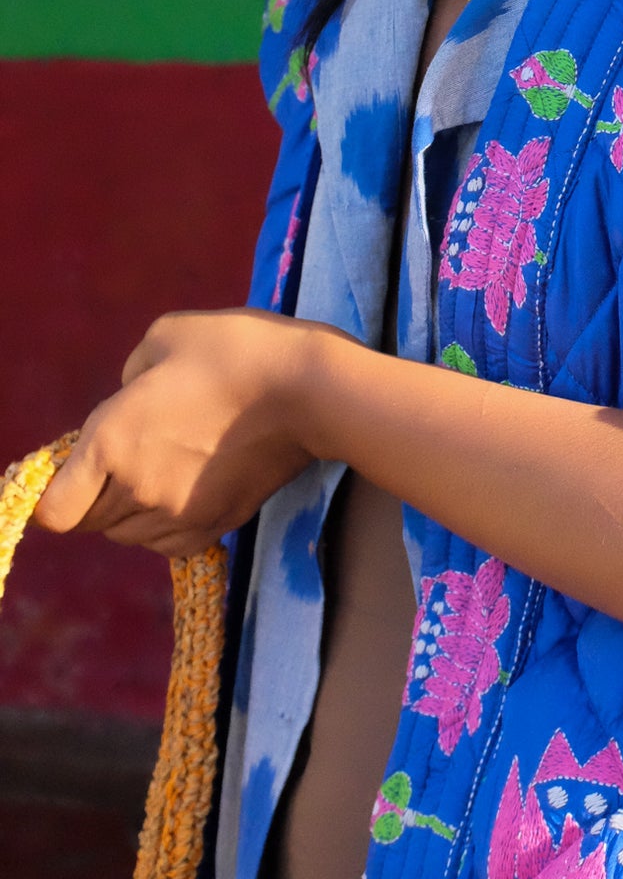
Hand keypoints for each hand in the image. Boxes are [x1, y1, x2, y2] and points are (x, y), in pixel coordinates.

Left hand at [32, 309, 343, 555]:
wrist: (310, 390)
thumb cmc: (237, 350)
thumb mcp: (169, 334)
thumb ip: (131, 372)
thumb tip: (128, 399)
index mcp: (112, 439)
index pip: (56, 510)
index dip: (58, 495)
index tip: (75, 473)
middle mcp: (136, 486)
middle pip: (92, 522)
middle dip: (98, 493)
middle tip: (130, 455)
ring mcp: (178, 512)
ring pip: (129, 535)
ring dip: (132, 510)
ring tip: (164, 467)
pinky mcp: (215, 525)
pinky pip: (168, 544)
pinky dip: (166, 525)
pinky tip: (186, 489)